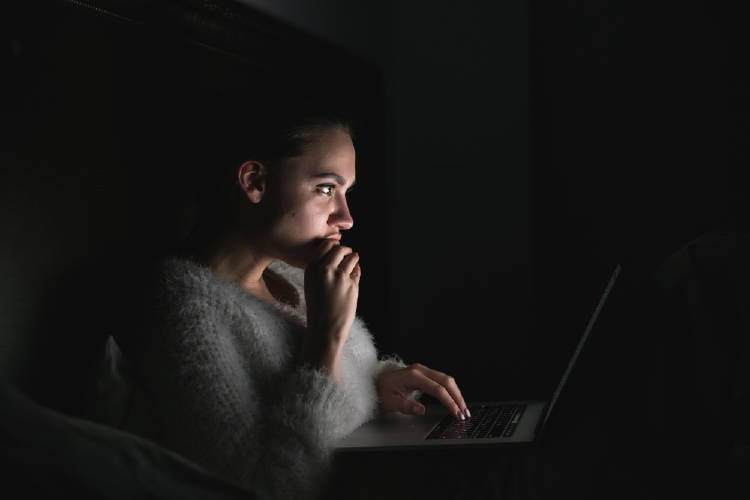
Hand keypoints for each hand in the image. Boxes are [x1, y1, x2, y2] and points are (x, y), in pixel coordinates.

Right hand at [303, 239, 360, 378]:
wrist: (324, 329)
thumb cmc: (317, 307)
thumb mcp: (311, 285)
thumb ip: (320, 269)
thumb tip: (336, 252)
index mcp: (311, 269)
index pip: (325, 245)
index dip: (333, 246)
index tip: (336, 250)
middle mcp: (324, 270)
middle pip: (339, 248)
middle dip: (345, 250)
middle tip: (347, 254)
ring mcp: (339, 276)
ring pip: (351, 257)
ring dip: (353, 258)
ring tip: (353, 260)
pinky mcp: (352, 284)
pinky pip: (357, 270)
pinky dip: (357, 270)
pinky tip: (354, 273)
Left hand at [376, 363, 468, 420]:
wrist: (374, 382)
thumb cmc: (381, 392)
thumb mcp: (390, 402)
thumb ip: (406, 406)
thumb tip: (421, 409)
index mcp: (413, 376)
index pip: (437, 389)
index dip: (449, 401)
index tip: (456, 413)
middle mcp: (420, 370)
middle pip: (446, 381)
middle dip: (457, 397)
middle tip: (464, 412)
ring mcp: (422, 370)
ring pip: (446, 379)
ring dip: (456, 393)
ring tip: (462, 408)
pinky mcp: (424, 374)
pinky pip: (441, 380)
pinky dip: (450, 390)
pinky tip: (454, 399)